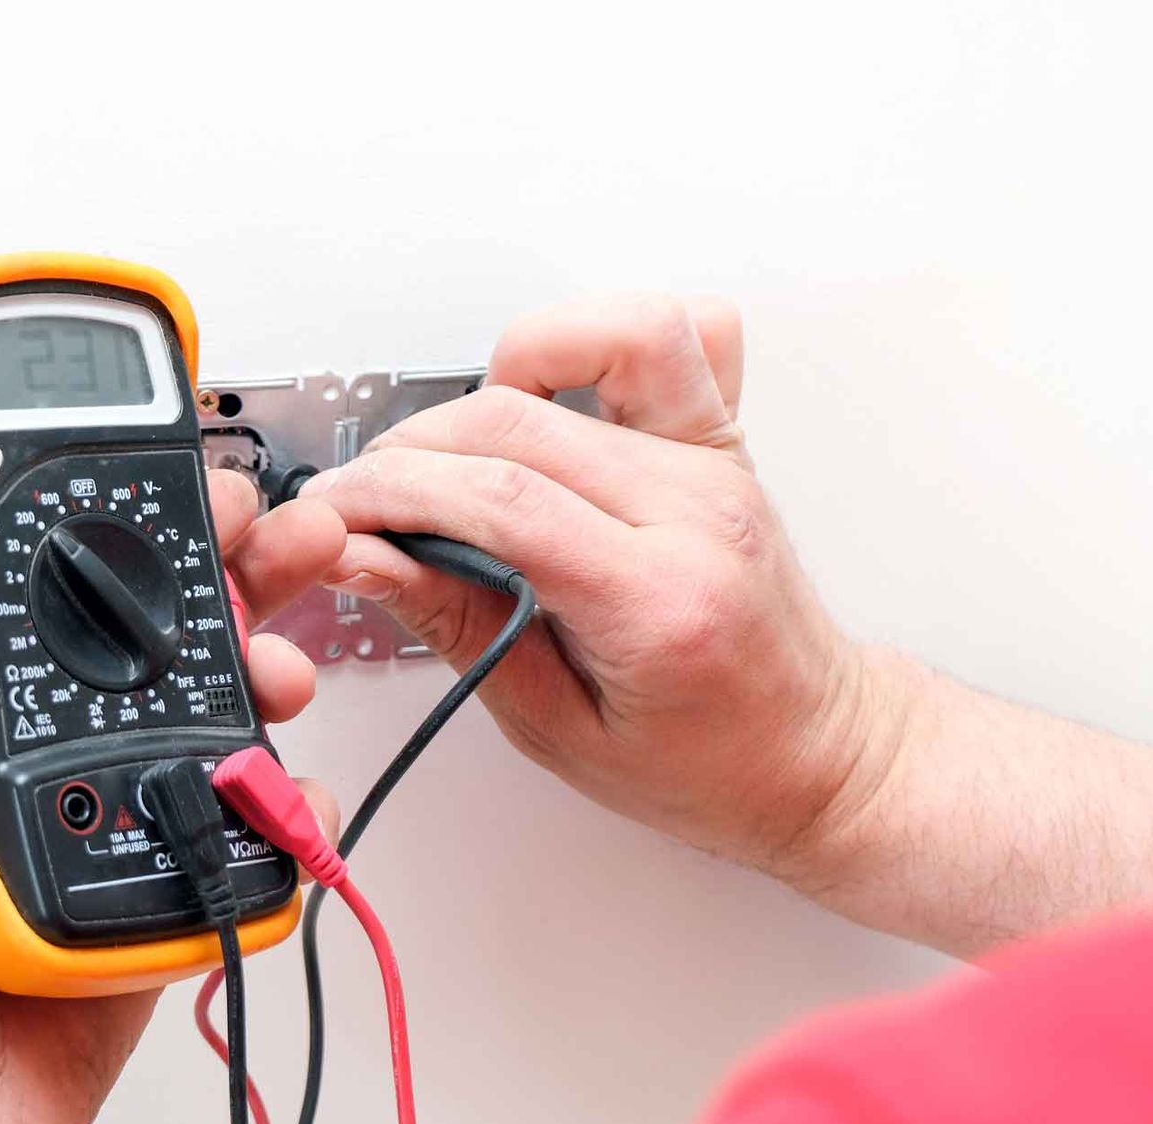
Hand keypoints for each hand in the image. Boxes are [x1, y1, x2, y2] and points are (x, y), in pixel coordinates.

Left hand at [0, 471, 339, 1123]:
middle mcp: (8, 748)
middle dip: (189, 557)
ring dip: (247, 650)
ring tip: (275, 636)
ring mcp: (85, 808)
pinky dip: (272, 779)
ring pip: (184, 701)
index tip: (113, 450)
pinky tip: (280, 761)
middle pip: (111, 620)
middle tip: (245, 521)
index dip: (52, 506)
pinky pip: (225, 806)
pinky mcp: (147, 871)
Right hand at [292, 296, 895, 889]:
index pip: (500, 501)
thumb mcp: (552, 727)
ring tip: (463, 447)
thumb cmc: (706, 761)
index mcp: (658, 600)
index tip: (335, 515)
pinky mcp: (721, 440)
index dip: (392, 494)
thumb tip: (365, 559)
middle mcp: (697, 510)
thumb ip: (454, 626)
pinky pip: (680, 333)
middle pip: (520, 422)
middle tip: (364, 501)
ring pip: (600, 342)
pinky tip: (553, 393)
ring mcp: (715, 463)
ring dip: (500, 375)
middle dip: (410, 451)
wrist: (817, 752)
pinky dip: (600, 337)